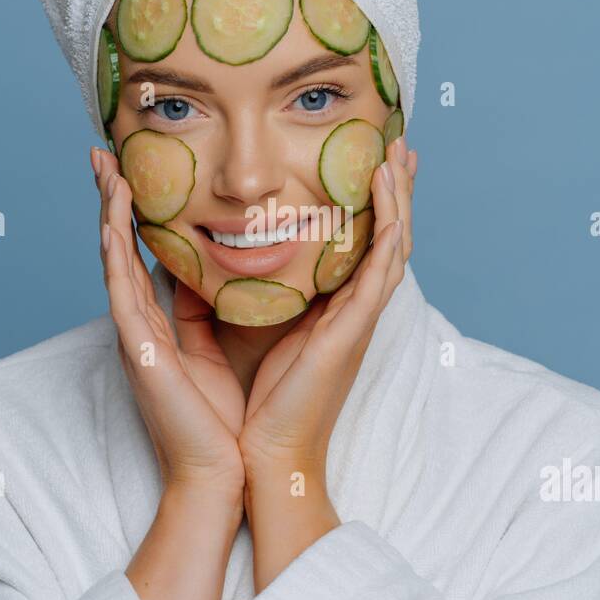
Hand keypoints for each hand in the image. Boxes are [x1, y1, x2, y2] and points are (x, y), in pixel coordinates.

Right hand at [92, 147, 245, 495]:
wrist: (219, 471)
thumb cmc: (225, 419)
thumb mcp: (221, 352)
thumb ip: (212, 314)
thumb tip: (222, 275)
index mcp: (160, 324)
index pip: (142, 255)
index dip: (134, 212)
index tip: (132, 170)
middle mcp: (140, 324)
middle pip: (118, 248)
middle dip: (110, 200)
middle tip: (103, 153)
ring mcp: (134, 335)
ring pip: (113, 259)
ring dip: (107, 212)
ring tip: (104, 168)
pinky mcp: (139, 349)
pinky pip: (122, 289)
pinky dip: (114, 251)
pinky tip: (112, 219)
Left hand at [237, 136, 415, 467]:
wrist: (260, 455)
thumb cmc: (251, 405)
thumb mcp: (239, 333)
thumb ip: (234, 291)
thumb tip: (198, 254)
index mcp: (330, 310)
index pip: (357, 243)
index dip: (366, 203)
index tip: (368, 161)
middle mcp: (351, 309)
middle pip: (385, 236)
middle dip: (395, 189)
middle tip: (401, 143)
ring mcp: (358, 318)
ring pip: (393, 244)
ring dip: (399, 196)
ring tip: (401, 153)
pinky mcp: (353, 329)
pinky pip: (381, 270)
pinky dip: (389, 228)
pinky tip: (388, 196)